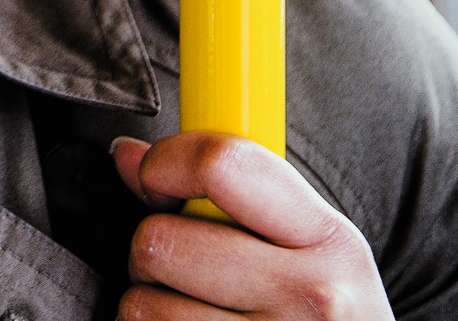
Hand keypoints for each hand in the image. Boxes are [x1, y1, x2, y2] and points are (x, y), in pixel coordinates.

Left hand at [109, 131, 392, 319]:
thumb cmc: (326, 316)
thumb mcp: (310, 250)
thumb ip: (227, 191)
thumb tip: (127, 154)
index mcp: (330, 240)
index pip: (221, 166)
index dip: (166, 164)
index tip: (158, 183)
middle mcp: (312, 296)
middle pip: (158, 238)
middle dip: (155, 250)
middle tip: (187, 270)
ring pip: (141, 302)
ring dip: (151, 304)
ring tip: (198, 311)